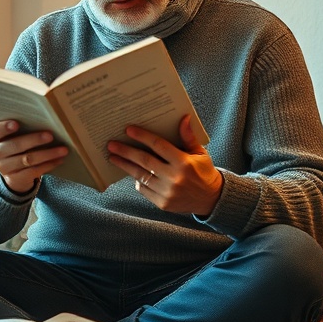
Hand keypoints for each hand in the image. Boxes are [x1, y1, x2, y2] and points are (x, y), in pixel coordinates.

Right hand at [0, 120, 68, 193]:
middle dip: (35, 140)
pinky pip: (34, 171)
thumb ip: (22, 125)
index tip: (16, 124)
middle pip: (15, 145)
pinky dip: (49, 164)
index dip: (4, 127)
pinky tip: (59, 159)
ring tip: (63, 149)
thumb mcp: (12, 135)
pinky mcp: (15, 179)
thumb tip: (45, 117)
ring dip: (48, 153)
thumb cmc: (15, 144)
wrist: (12, 170)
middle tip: (51, 135)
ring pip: (28, 159)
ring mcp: (4, 168)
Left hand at [107, 115, 222, 216]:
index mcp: (184, 162)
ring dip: (125, 166)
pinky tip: (131, 172)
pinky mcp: (162, 203)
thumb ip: (189, 137)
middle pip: (144, 160)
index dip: (142, 136)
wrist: (211, 199)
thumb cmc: (204, 172)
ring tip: (113, 158)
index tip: (128, 130)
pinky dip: (137, 180)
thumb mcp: (200, 153)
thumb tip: (183, 118)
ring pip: (140, 176)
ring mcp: (167, 192)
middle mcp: (174, 177)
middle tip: (111, 145)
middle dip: (126, 151)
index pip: (159, 145)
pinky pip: (144, 189)